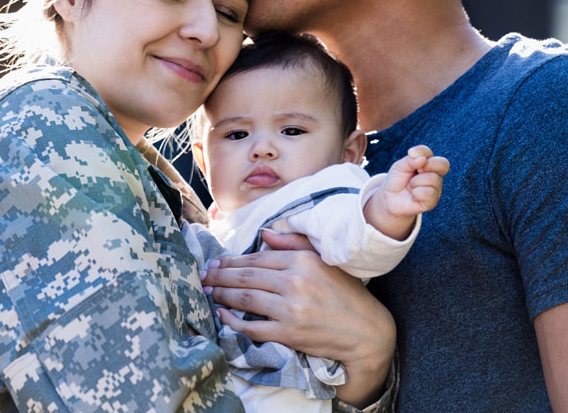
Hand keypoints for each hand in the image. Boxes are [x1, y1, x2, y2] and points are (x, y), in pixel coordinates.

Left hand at [202, 229, 394, 406]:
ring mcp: (291, 309)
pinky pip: (253, 327)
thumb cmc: (344, 292)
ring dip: (222, 295)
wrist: (365, 330)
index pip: (258, 258)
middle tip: (203, 276)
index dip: (232, 261)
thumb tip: (263, 233)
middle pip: (246, 276)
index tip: (216, 262)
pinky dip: (234, 322)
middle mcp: (294, 282)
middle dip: (220, 276)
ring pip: (245, 299)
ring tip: (208, 292)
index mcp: (301, 261)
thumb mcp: (322, 260)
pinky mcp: (289, 334)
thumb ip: (292, 243)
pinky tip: (222, 316)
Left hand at [365, 145, 448, 238]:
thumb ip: (410, 161)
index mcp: (429, 163)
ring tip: (410, 186)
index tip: (410, 154)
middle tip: (415, 172)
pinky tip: (413, 195)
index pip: (431, 153)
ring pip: (433, 179)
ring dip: (415, 182)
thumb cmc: (397, 179)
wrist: (390, 198)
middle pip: (443, 164)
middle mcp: (436, 175)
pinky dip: (416, 193)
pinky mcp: (433, 201)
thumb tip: (423, 159)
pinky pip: (429, 193)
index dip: (421, 152)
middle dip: (426, 166)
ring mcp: (436, 188)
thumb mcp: (400, 166)